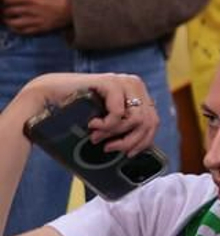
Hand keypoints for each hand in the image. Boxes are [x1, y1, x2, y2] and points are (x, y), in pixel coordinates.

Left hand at [2, 0, 71, 33]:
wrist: (80, 8)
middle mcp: (31, 10)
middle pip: (8, 12)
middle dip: (3, 9)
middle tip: (4, 6)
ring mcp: (36, 20)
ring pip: (13, 23)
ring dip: (7, 20)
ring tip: (6, 16)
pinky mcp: (41, 28)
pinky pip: (24, 31)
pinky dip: (16, 29)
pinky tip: (15, 26)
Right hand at [15, 72, 157, 153]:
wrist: (51, 92)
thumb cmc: (78, 108)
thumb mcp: (107, 118)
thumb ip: (124, 125)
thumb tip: (136, 149)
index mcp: (139, 93)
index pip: (153, 121)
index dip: (143, 141)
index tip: (128, 154)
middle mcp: (136, 84)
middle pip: (148, 122)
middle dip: (128, 141)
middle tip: (108, 148)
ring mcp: (124, 81)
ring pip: (136, 119)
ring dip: (115, 134)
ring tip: (97, 137)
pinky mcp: (111, 82)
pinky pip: (118, 113)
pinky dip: (106, 125)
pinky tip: (92, 125)